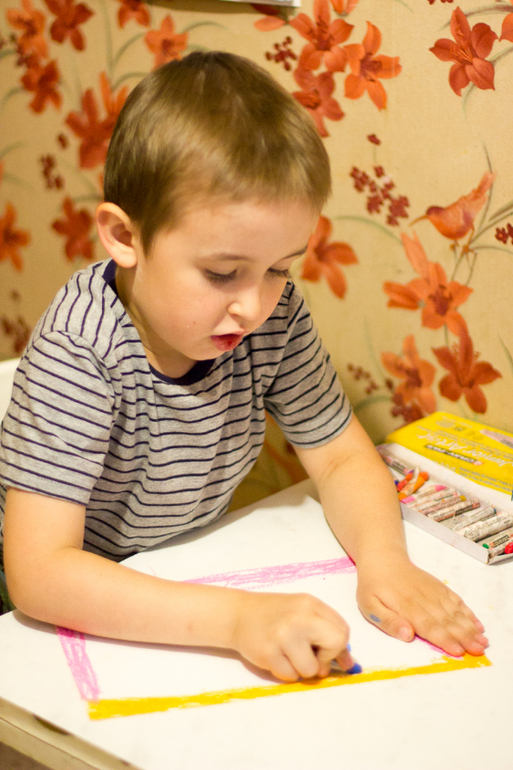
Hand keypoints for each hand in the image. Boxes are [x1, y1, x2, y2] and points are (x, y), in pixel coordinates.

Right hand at [231, 591, 354, 680]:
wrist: (238, 614)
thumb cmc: (275, 614)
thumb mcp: (303, 612)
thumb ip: (327, 631)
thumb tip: (349, 663)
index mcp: (310, 604)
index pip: (342, 631)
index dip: (338, 647)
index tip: (328, 653)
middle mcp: (299, 617)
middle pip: (334, 645)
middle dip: (326, 659)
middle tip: (312, 657)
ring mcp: (283, 635)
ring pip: (311, 670)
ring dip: (302, 669)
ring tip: (288, 654)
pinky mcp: (268, 653)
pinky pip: (290, 677)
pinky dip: (286, 672)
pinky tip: (276, 657)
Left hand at [356, 556, 488, 656]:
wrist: (383, 558)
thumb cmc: (373, 586)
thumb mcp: (369, 605)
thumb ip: (388, 622)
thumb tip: (407, 635)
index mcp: (406, 606)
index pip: (428, 626)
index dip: (444, 639)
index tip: (458, 651)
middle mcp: (423, 599)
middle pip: (446, 621)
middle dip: (464, 637)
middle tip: (479, 650)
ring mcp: (433, 592)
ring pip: (454, 612)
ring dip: (469, 627)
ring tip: (483, 641)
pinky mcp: (438, 587)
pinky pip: (455, 600)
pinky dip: (467, 612)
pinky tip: (477, 624)